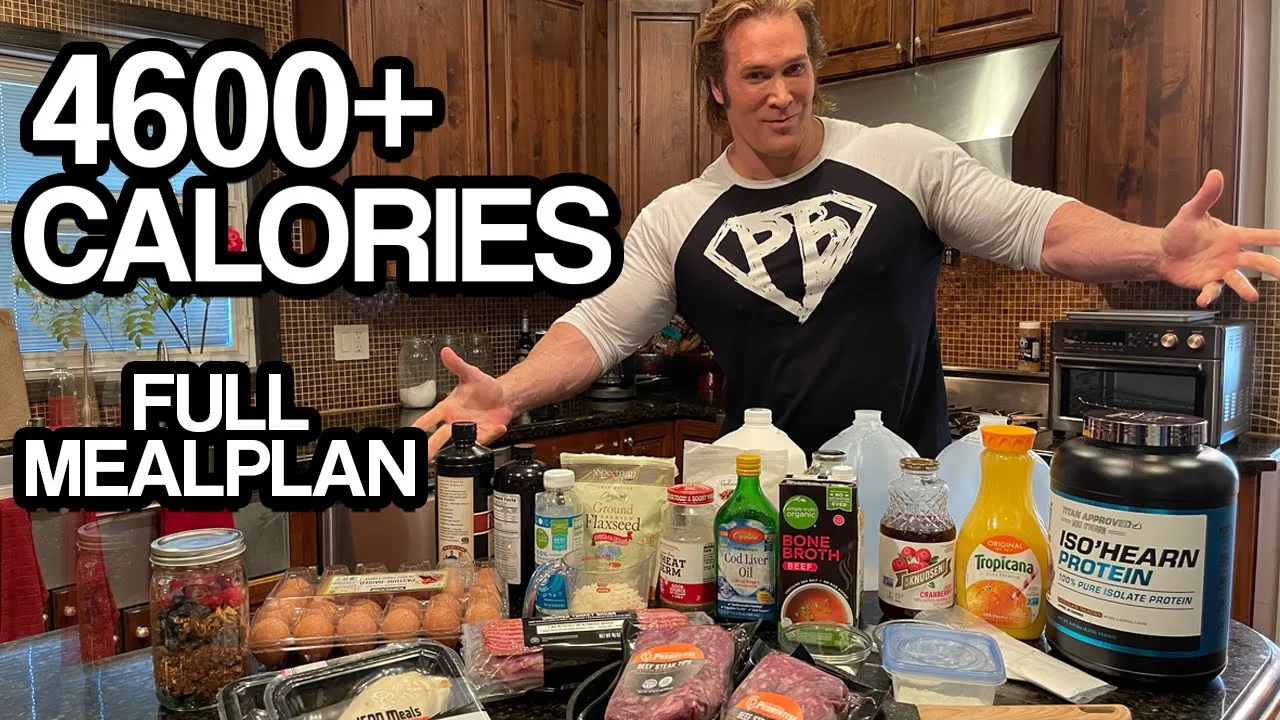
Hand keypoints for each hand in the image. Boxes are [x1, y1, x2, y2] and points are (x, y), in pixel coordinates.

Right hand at [413, 347, 512, 457]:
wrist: (504, 397)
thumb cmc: (484, 387)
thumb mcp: (470, 374)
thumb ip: (457, 365)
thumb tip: (446, 351)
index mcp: (447, 408)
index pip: (427, 419)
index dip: (417, 426)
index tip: (407, 433)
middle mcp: (455, 422)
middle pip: (438, 438)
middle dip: (429, 447)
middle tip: (421, 456)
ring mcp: (468, 431)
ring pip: (455, 446)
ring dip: (450, 452)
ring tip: (443, 460)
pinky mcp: (482, 436)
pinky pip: (482, 441)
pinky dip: (489, 437)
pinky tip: (497, 428)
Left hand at [1159, 169, 1279, 306]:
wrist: (1163, 252)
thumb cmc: (1182, 232)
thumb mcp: (1191, 212)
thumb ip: (1205, 196)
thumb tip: (1215, 174)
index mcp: (1232, 236)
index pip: (1260, 235)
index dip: (1277, 237)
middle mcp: (1231, 255)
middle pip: (1258, 261)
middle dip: (1274, 267)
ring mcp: (1220, 270)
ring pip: (1238, 280)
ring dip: (1245, 288)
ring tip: (1253, 296)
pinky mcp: (1206, 282)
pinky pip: (1211, 290)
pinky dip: (1209, 295)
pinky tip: (1203, 299)